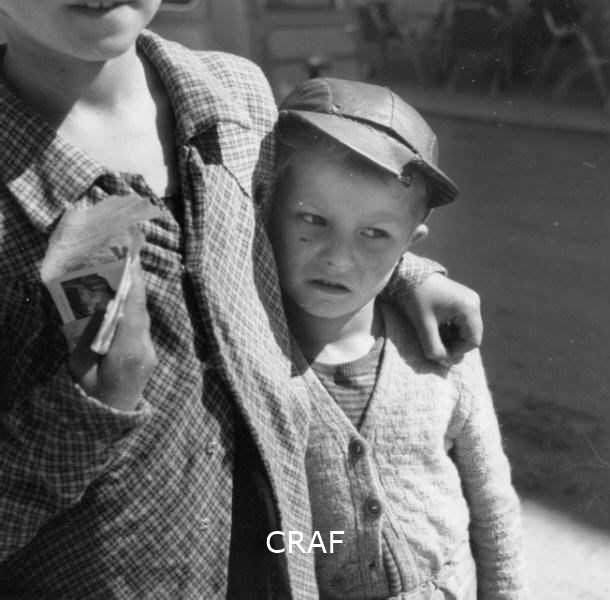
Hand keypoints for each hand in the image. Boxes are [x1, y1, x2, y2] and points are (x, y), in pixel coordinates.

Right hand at [68, 258, 156, 410]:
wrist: (112, 417)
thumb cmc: (91, 395)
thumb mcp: (80, 367)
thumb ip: (86, 337)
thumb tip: (95, 305)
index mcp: (127, 353)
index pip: (135, 312)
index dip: (134, 284)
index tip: (132, 259)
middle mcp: (144, 349)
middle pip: (141, 310)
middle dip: (134, 283)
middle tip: (125, 256)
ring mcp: (149, 351)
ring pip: (143, 317)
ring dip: (134, 295)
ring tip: (123, 270)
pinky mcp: (148, 352)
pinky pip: (141, 325)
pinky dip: (133, 309)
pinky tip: (122, 298)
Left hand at [406, 273, 482, 366]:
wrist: (407, 275)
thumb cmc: (415, 298)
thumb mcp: (423, 326)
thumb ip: (433, 348)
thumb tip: (445, 365)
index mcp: (469, 308)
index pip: (473, 341)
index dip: (457, 351)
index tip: (439, 353)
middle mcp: (474, 302)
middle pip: (471, 335)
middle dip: (454, 344)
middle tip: (436, 346)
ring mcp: (469, 299)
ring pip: (465, 329)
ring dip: (451, 337)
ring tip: (434, 336)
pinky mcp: (461, 298)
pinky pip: (461, 320)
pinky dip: (450, 328)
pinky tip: (435, 327)